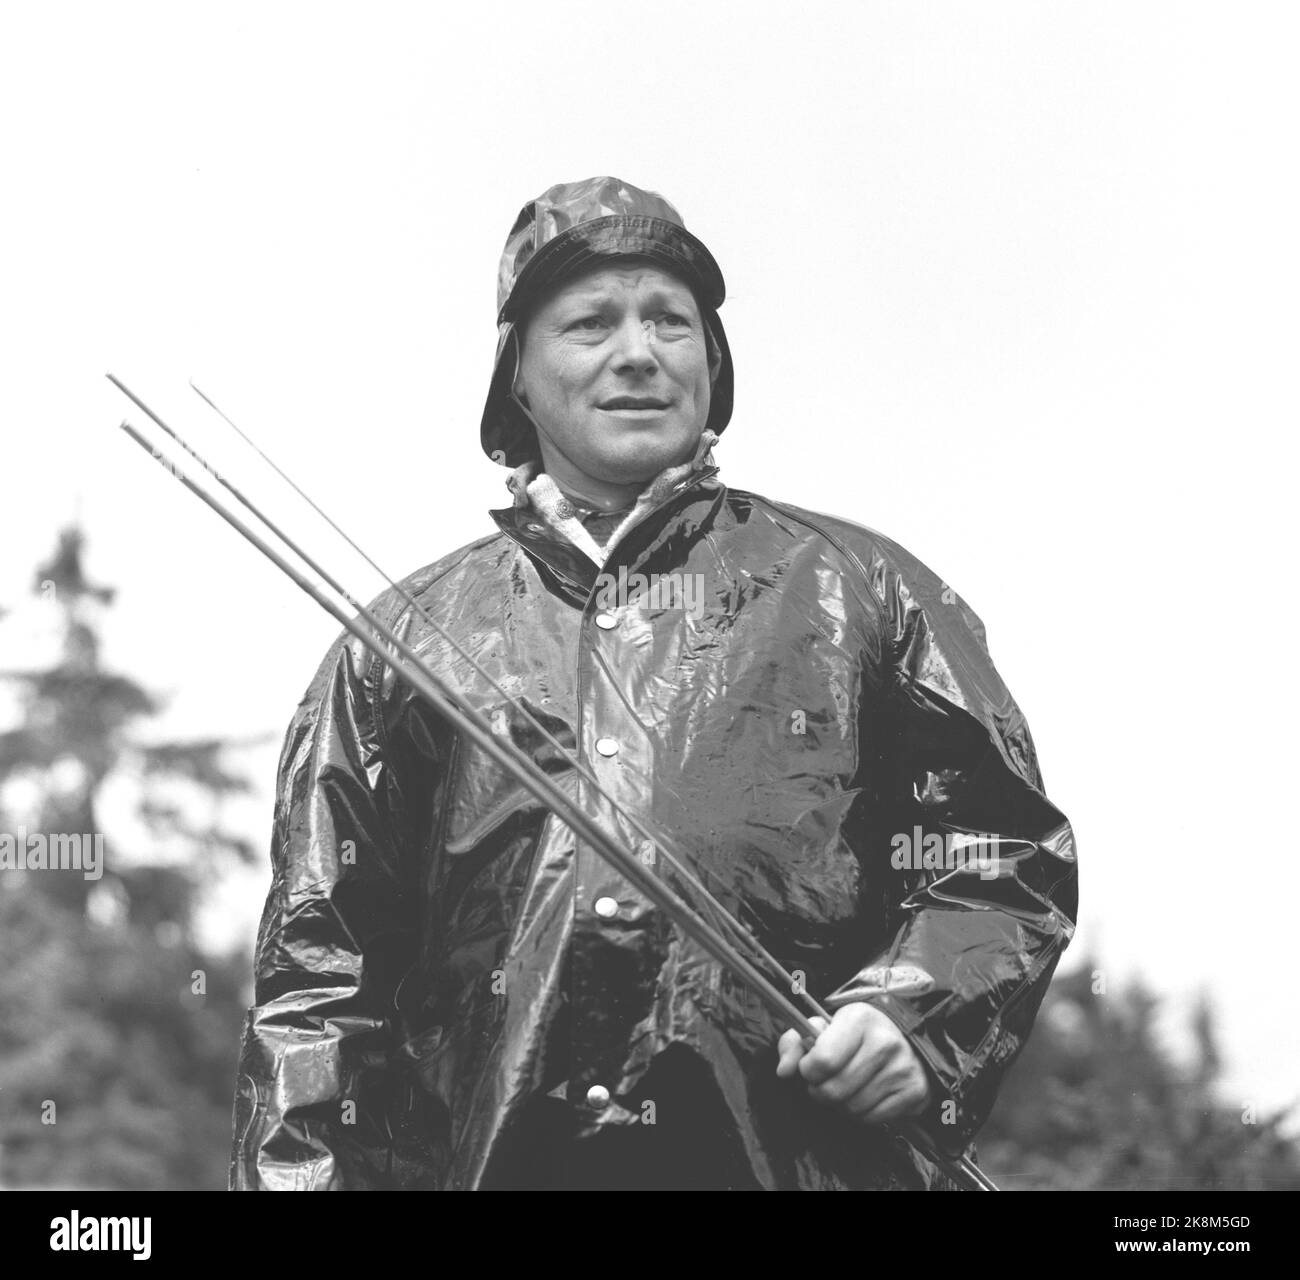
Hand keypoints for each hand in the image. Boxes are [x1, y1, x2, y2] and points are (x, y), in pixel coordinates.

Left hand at [776, 1002, 931, 1123]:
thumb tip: (783, 1071)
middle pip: (833, 1091)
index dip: (808, 1070)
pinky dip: (861, 1113)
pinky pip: (872, 1119)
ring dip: (840, 1104)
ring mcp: (902, 1069)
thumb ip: (794, 1044)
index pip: (822, 1061)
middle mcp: (885, 1042)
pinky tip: (863, 1095)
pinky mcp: (914, 1092)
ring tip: (845, 1087)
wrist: (903, 1037)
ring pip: (852, 1109)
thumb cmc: (855, 1034)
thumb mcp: (823, 1027)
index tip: (810, 1066)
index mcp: (859, 1018)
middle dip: (820, 1091)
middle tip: (825, 1081)